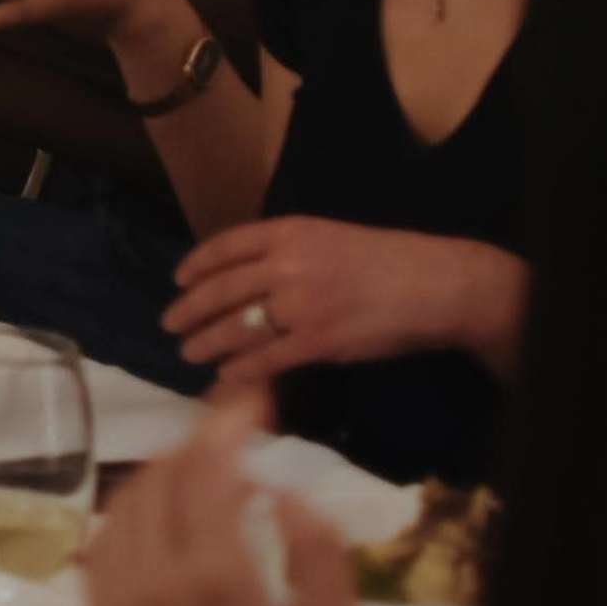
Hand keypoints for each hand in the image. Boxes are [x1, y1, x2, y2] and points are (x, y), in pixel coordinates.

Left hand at [86, 392, 360, 605]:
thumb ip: (319, 555)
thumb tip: (286, 495)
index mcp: (215, 578)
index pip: (208, 470)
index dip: (228, 424)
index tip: (253, 401)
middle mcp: (153, 580)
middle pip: (158, 479)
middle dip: (194, 443)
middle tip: (233, 433)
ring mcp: (116, 603)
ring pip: (123, 508)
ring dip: (159, 476)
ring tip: (201, 469)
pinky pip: (103, 547)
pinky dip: (130, 516)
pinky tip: (161, 521)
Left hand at [164, 217, 525, 387]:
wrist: (437, 285)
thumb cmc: (386, 260)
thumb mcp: (328, 238)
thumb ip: (286, 252)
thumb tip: (244, 275)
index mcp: (289, 233)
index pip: (226, 246)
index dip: (197, 265)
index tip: (179, 280)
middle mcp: (287, 265)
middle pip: (221, 289)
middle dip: (189, 309)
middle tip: (169, 323)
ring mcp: (300, 305)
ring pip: (236, 326)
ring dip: (206, 341)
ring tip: (189, 351)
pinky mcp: (318, 341)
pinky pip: (266, 358)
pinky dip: (240, 367)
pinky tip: (225, 373)